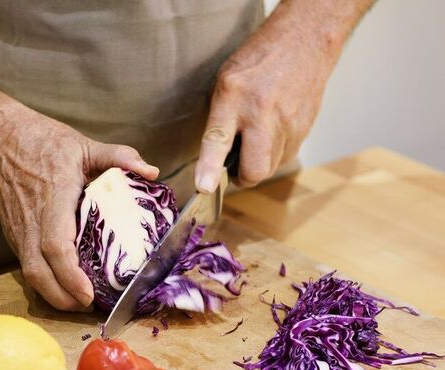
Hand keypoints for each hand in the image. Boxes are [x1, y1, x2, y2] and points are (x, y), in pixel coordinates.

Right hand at [0, 110, 158, 310]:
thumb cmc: (43, 142)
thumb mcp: (84, 144)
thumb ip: (119, 156)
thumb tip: (152, 172)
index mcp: (52, 199)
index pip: (56, 246)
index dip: (70, 275)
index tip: (88, 294)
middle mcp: (31, 222)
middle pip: (39, 273)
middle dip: (62, 298)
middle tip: (90, 308)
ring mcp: (19, 232)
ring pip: (31, 275)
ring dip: (54, 296)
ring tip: (80, 303)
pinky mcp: (14, 237)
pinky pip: (29, 267)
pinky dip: (46, 283)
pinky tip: (66, 288)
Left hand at [195, 9, 341, 191]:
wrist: (304, 42)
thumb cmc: (257, 63)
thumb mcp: (225, 83)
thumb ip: (219, 120)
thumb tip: (214, 161)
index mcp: (233, 97)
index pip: (218, 140)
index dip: (210, 167)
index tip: (205, 187)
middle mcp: (262, 113)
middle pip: (255, 168)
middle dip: (243, 178)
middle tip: (235, 168)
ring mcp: (288, 123)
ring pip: (271, 167)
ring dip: (259, 164)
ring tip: (254, 142)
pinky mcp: (304, 129)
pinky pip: (285, 156)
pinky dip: (274, 154)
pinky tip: (272, 133)